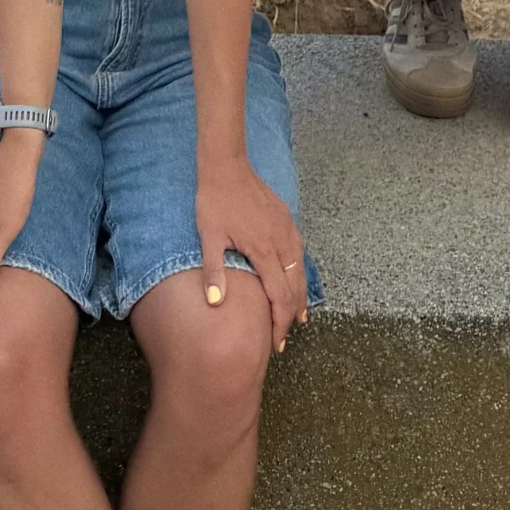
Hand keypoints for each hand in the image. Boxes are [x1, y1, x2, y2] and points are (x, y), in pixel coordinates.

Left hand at [196, 159, 307, 351]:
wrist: (227, 166)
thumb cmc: (215, 201)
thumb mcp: (209, 237)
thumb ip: (214, 270)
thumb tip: (215, 304)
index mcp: (263, 251)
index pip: (278, 297)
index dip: (278, 323)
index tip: (275, 343)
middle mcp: (281, 242)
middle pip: (294, 288)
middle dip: (290, 316)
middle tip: (283, 339)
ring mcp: (287, 229)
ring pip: (301, 270)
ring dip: (299, 296)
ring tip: (297, 318)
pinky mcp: (286, 219)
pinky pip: (299, 253)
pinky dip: (300, 273)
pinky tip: (296, 279)